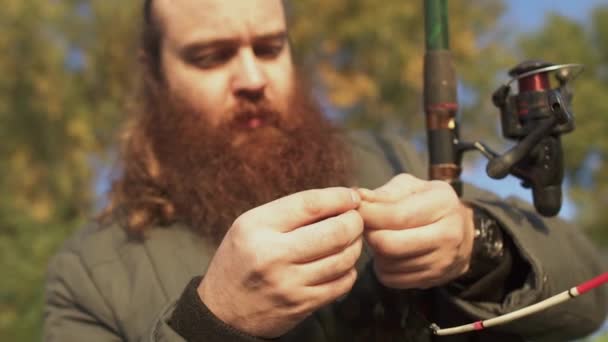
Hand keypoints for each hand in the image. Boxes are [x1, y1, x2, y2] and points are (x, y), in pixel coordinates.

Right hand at [198, 188, 363, 337]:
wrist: (221, 312)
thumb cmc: (240, 260)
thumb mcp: (249, 226)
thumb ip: (288, 212)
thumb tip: (337, 201)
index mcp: (257, 227)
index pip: (310, 204)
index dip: (338, 197)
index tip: (351, 196)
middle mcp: (273, 255)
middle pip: (335, 232)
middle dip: (354, 221)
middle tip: (355, 219)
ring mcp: (289, 283)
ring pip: (344, 258)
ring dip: (355, 245)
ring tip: (350, 240)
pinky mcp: (302, 305)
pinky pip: (342, 284)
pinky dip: (349, 270)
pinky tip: (341, 264)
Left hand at [357, 174, 474, 288]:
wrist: (463, 232)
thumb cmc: (430, 204)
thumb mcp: (411, 188)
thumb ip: (384, 193)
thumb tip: (357, 196)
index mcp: (443, 204)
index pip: (397, 216)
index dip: (369, 215)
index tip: (355, 211)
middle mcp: (448, 234)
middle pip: (389, 244)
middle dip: (370, 234)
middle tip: (366, 227)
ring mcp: (443, 261)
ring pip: (388, 264)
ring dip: (376, 252)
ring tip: (380, 237)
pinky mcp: (433, 280)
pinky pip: (392, 279)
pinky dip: (383, 268)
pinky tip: (389, 254)